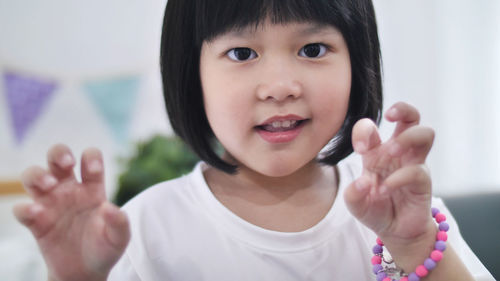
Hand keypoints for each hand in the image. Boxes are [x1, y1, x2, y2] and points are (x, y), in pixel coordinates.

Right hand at [12, 145, 129, 280]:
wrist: (86, 273)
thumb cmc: (105, 249)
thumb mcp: (119, 238)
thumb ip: (120, 223)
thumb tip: (109, 208)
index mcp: (92, 188)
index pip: (90, 159)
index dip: (91, 158)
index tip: (94, 170)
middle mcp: (69, 190)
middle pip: (57, 157)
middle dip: (59, 153)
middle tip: (67, 164)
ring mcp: (51, 204)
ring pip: (33, 175)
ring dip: (38, 175)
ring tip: (50, 185)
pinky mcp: (36, 223)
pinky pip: (22, 209)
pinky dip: (25, 208)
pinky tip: (37, 212)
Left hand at [344, 102, 434, 244]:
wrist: (395, 231)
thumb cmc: (374, 209)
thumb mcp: (355, 203)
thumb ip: (352, 193)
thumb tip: (362, 182)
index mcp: (376, 152)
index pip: (371, 127)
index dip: (364, 129)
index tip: (359, 148)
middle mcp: (397, 153)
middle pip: (411, 116)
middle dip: (402, 109)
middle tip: (389, 117)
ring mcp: (413, 164)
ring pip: (425, 133)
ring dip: (407, 138)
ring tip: (391, 152)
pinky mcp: (423, 181)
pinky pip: (417, 170)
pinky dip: (398, 178)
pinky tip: (385, 189)